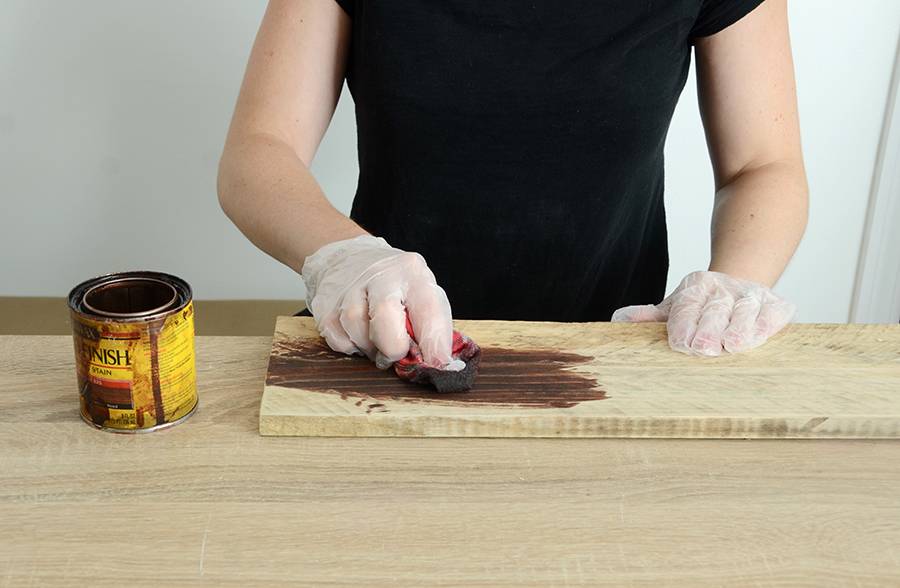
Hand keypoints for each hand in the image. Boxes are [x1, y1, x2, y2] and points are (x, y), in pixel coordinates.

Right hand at [301, 234, 454, 368]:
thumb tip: (440, 364)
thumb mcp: (421, 292)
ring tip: (378, 341)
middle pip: (385, 318)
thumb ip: (433, 325)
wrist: (348, 260)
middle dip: (393, 347)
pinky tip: (359, 335)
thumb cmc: (395, 285)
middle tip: (397, 354)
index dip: (434, 344)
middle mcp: (379, 275)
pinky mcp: (325, 305)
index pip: (428, 310)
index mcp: (412, 272)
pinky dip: (352, 347)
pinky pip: (339, 341)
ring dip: (372, 349)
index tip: (437, 365)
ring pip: (358, 332)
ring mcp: (348, 288)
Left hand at [611, 270, 795, 355]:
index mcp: (697, 286)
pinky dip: (767, 323)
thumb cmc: (701, 305)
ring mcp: (750, 295)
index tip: (680, 342)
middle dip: (709, 329)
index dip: (683, 324)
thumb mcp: (675, 307)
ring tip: (733, 344)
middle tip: (703, 348)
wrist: (739, 281)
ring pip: (745, 312)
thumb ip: (651, 317)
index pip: (687, 306)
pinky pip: (773, 313)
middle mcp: (724, 288)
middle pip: (715, 311)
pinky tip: (760, 335)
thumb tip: (619, 322)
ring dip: (739, 328)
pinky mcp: (775, 304)